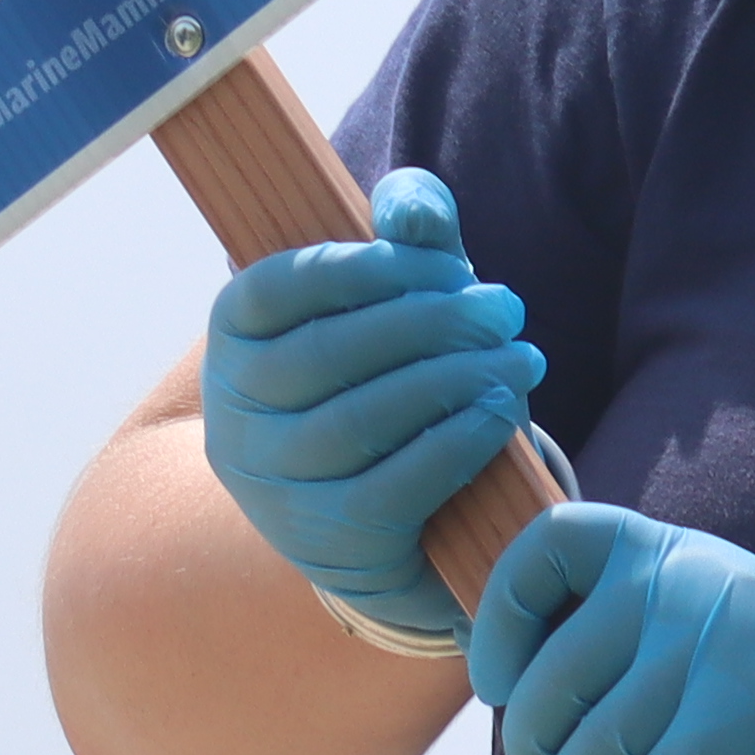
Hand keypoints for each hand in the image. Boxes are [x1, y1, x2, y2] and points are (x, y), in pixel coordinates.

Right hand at [199, 166, 543, 642]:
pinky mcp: (327, 543)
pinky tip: (503, 413)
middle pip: (329, 352)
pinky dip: (456, 442)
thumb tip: (411, 211)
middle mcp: (234, 417)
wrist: (385, 527)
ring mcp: (273, 487)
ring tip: (520, 359)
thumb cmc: (388, 387)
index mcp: (234, 341)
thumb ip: (408, 240)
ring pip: (360, 420)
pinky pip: (393, 485)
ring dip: (454, 380)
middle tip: (505, 307)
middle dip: (431, 321)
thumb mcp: (398, 307)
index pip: (282, 286)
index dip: (370, 266)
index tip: (450, 263)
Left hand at [466, 507, 754, 754]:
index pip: (550, 540)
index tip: (498, 679)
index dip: (500, 615)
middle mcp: (694, 585)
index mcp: (679, 551)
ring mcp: (718, 653)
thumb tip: (501, 671)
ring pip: (585, 749)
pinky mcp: (735, 732)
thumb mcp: (710, 631)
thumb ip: (628, 626)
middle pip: (548, 673)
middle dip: (530, 747)